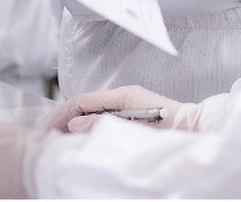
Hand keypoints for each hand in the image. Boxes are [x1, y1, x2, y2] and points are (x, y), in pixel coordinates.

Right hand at [44, 85, 186, 133]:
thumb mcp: (133, 127)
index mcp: (122, 96)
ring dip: (73, 127)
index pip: (81, 101)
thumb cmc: (171, 127)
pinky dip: (87, 131)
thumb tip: (73, 125)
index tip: (45, 129)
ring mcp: (127, 107)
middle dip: (62, 120)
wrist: (195, 129)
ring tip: (57, 144)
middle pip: (83, 107)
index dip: (61, 114)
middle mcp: (122, 97)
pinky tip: (80, 144)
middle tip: (45, 139)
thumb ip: (103, 125)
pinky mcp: (131, 117)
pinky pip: (101, 121)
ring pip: (91, 115)